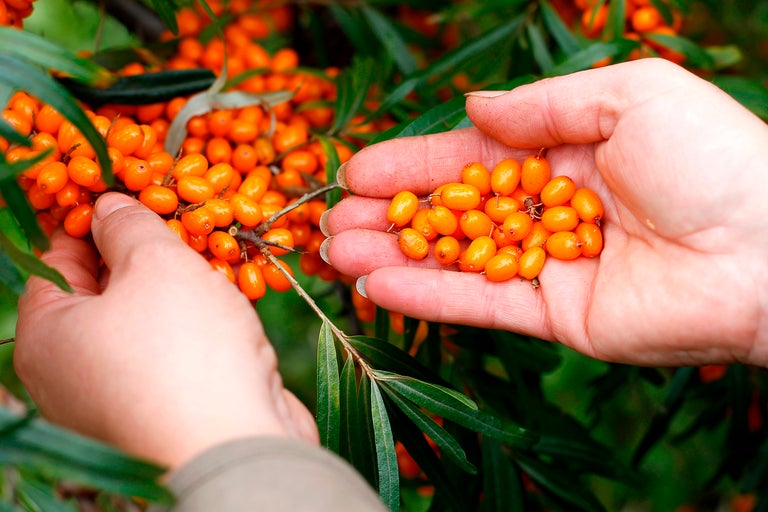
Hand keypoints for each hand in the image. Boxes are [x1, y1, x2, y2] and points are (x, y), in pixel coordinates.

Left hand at [15, 193, 318, 468]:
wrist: (239, 447)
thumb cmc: (183, 349)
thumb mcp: (154, 263)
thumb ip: (128, 225)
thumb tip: (109, 206)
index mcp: (47, 336)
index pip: (57, 260)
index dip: (93, 220)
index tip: (131, 194)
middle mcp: (74, 374)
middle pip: (104, 292)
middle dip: (144, 255)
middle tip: (180, 222)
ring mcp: (122, 398)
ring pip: (146, 323)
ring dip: (179, 290)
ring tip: (211, 256)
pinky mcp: (168, 412)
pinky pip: (175, 354)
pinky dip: (198, 327)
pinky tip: (229, 304)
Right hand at [323, 59, 767, 367]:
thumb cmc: (711, 158)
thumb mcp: (631, 95)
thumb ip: (544, 105)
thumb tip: (474, 107)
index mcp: (566, 154)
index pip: (470, 159)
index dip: (412, 163)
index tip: (357, 168)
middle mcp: (549, 211)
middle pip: (451, 214)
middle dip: (388, 215)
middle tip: (330, 218)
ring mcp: (548, 266)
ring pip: (454, 261)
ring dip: (392, 256)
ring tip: (334, 252)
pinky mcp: (554, 316)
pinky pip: (479, 305)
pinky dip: (428, 295)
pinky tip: (376, 284)